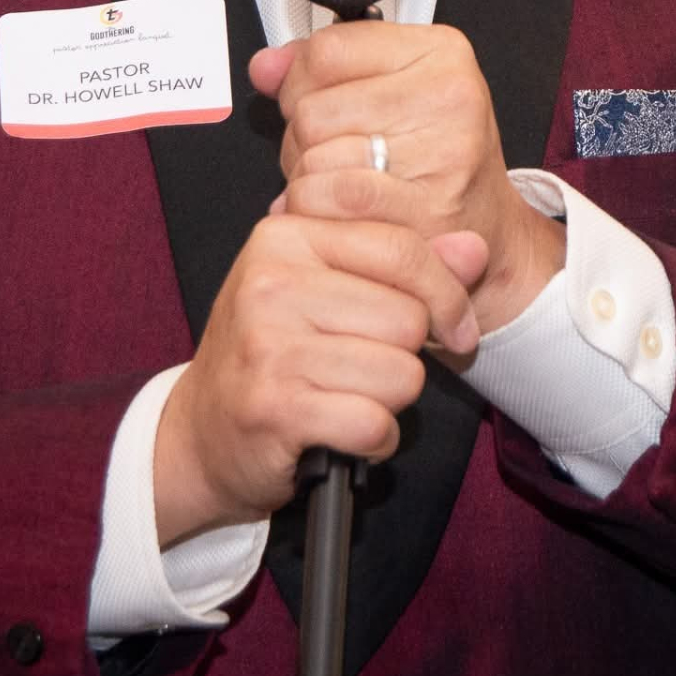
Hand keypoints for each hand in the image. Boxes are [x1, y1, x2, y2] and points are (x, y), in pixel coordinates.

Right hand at [153, 213, 486, 546]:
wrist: (200, 432)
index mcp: (286, 235)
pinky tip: (342, 432)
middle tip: (366, 368)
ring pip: (401, 374)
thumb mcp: (330, 290)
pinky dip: (372, 440)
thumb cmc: (273, 354)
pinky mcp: (274, 408)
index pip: (401, 248)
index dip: (447, 293)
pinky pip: (375, 423)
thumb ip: (406, 265)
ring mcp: (268, 345)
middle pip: (408, 318)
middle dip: (406, 355)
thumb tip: (475, 249)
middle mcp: (271, 281)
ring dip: (389, 401)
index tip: (455, 327)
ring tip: (347, 397)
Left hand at [253, 21, 566, 338]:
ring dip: (307, 180)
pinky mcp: (425, 211)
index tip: (317, 100)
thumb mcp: (392, 87)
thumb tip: (266, 67)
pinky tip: (338, 212)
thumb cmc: (439, 157)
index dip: (301, 82)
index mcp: (441, 53)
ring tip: (338, 183)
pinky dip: (317, 212)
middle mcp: (448, 98)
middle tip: (334, 153)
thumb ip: (324, 68)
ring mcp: (441, 155)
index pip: (324, 51)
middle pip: (311, 109)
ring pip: (313, 157)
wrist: (486, 230)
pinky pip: (329, 204)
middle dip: (302, 139)